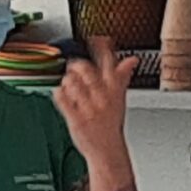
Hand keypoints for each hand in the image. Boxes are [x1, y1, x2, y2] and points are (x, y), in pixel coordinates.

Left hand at [56, 37, 137, 164]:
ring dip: (67, 80)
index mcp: (114, 90)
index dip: (103, 48)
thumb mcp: (120, 99)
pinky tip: (61, 95)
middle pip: (87, 71)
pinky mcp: (75, 119)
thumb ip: (122, 77)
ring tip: (69, 85)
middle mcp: (102, 98)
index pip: (110, 63)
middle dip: (77, 65)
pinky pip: (62, 99)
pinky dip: (59, 93)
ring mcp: (88, 108)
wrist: (107, 151)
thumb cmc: (111, 124)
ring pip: (72, 83)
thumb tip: (132, 60)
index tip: (97, 39)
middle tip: (74, 67)